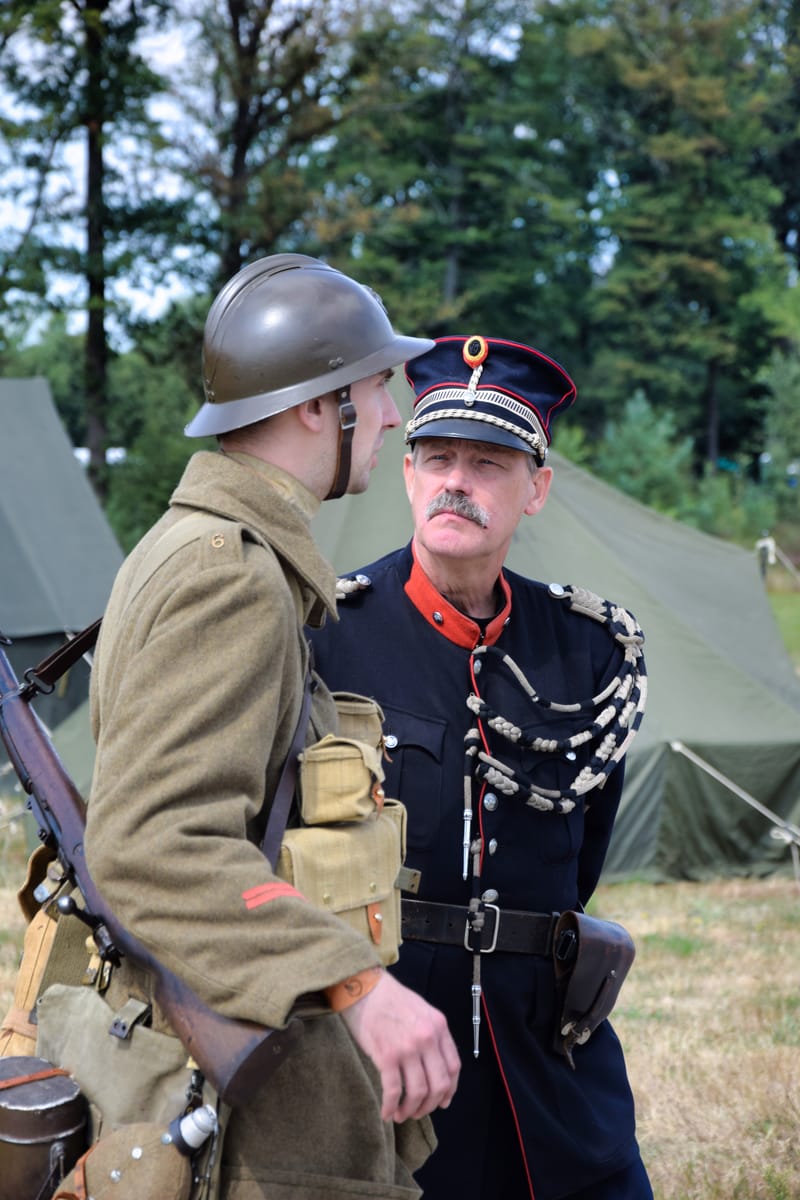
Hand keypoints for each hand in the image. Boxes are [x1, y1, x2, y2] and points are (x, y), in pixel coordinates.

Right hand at [340, 970, 460, 1121]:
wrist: (364, 988)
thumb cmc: (391, 1000)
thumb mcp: (422, 1011)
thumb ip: (432, 1035)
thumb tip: (436, 1067)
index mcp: (439, 1026)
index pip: (453, 1067)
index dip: (449, 1090)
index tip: (442, 1102)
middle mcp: (427, 1038)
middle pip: (439, 1084)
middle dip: (430, 1105)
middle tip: (419, 1112)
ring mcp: (408, 1048)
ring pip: (418, 1092)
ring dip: (410, 1110)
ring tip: (401, 1114)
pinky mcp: (387, 1056)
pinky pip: (393, 1091)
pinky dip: (390, 1106)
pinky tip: (386, 1112)